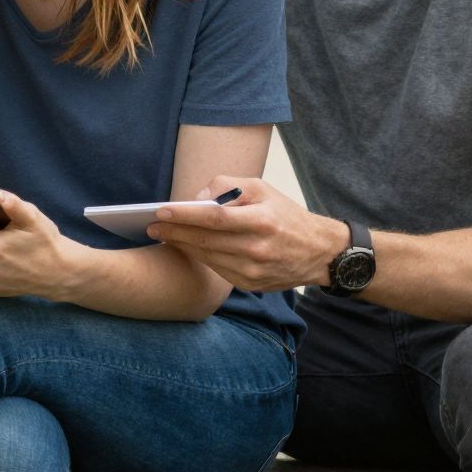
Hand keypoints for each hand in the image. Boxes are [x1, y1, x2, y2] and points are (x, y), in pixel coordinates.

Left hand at [147, 177, 347, 292]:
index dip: (184, 216)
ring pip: (208, 257)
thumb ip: (227, 187)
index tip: (160, 211)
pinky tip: (187, 247)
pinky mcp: (251, 284)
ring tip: (163, 234)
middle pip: (205, 241)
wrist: (320, 252)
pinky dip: (200, 258)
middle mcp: (257, 249)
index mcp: (261, 221)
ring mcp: (254, 271)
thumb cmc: (285, 214)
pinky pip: (217, 269)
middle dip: (174, 232)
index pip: (214, 219)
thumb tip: (196, 199)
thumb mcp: (262, 188)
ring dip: (182, 246)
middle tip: (151, 225)